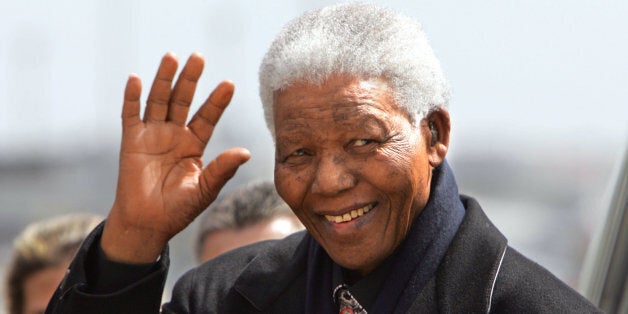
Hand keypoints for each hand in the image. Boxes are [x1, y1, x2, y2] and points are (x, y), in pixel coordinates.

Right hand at [101, 52, 249, 262]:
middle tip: (199, 57)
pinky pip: (130, 115)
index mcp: (194, 144)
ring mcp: (152, 135)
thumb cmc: (178, 209)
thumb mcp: (204, 190)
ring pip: (158, 100)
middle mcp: (174, 134)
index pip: (207, 117)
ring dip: (164, 79)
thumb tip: (246, 152)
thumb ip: (222, 170)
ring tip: (172, 57)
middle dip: (191, 79)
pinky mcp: (131, 141)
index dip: (217, 101)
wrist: (147, 224)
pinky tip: (135, 78)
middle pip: (183, 100)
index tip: (229, 84)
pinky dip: (131, 97)